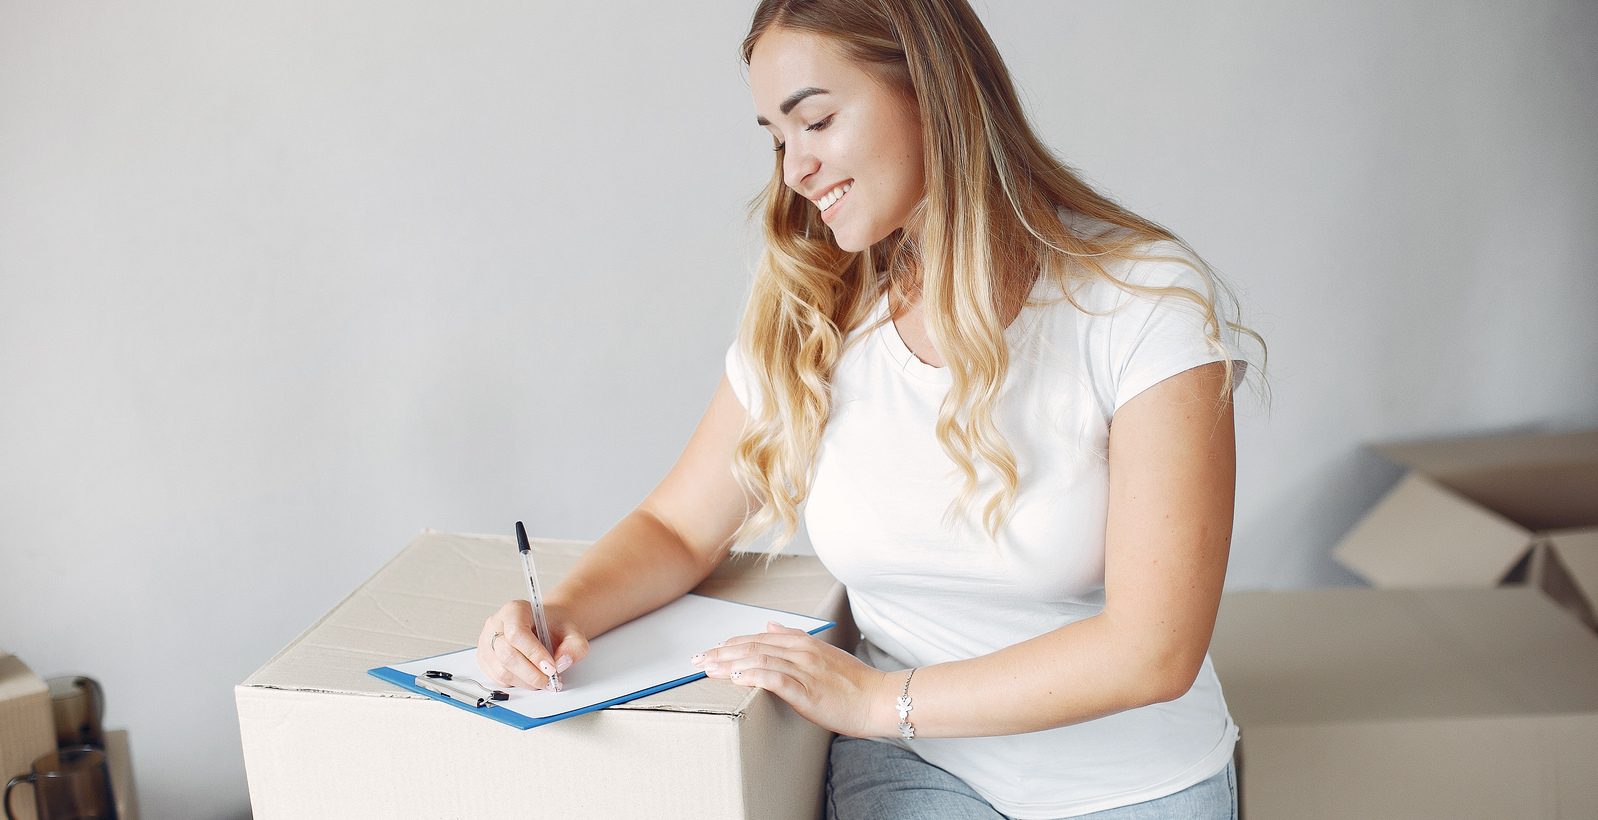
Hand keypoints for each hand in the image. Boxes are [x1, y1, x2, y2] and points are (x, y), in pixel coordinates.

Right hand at [478, 601, 588, 690]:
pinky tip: (530, 677)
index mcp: (514, 610)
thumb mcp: (573, 633)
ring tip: (543, 679)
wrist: (546, 629)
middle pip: (507, 655)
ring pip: (501, 670)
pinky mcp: (484, 659)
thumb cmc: (554, 628)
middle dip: (531, 673)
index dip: (534, 654)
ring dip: (525, 681)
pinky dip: (517, 683)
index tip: (551, 667)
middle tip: (550, 679)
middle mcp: (495, 624)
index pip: (517, 633)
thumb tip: (562, 663)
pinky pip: (497, 678)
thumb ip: (575, 647)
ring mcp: (486, 642)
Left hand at [692, 622, 890, 737]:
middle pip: (752, 647)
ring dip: (729, 664)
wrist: (878, 698)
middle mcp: (801, 651)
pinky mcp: (807, 690)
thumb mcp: (823, 653)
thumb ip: (795, 638)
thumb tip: (771, 624)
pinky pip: (775, 679)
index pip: (758, 638)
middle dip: (721, 653)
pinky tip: (736, 678)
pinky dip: (753, 676)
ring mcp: (804, 670)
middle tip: (696, 660)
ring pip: (758, 660)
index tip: (710, 650)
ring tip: (707, 669)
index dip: (731, 643)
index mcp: (803, 643)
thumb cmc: (853, 682)